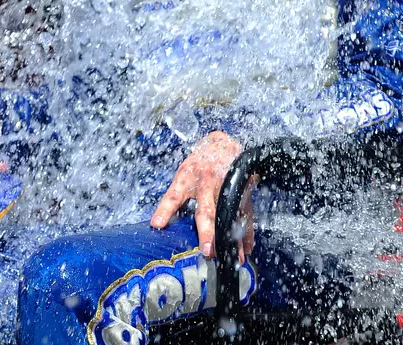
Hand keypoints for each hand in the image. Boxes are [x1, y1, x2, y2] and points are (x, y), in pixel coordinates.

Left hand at [150, 131, 254, 261]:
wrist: (224, 144)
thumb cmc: (200, 162)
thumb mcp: (183, 174)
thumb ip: (175, 198)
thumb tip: (160, 225)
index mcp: (188, 178)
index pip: (173, 196)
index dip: (165, 210)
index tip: (157, 224)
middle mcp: (207, 184)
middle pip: (207, 211)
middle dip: (208, 232)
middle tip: (208, 251)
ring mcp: (225, 188)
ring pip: (228, 216)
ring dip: (231, 239)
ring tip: (233, 258)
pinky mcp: (240, 192)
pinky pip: (243, 215)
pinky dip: (246, 234)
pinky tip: (246, 249)